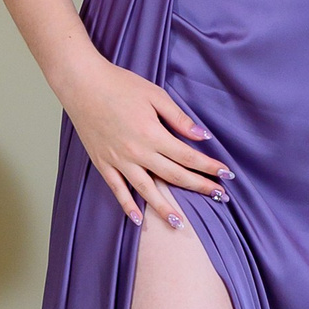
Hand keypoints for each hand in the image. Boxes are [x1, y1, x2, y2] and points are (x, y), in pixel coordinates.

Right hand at [60, 52, 229, 229]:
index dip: (209, 167)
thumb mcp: (156, 95)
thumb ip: (179, 118)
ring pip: (147, 190)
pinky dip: (128, 205)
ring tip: (180, 223)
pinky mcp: (103, 163)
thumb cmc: (120, 85)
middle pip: (174, 176)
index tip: (226, 174)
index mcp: (153, 134)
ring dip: (165, 208)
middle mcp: (138, 152)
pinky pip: (117, 190)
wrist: (83, 85)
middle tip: (219, 197)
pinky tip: (138, 219)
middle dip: (199, 187)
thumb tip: (202, 136)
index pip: (188, 157)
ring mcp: (119, 161)